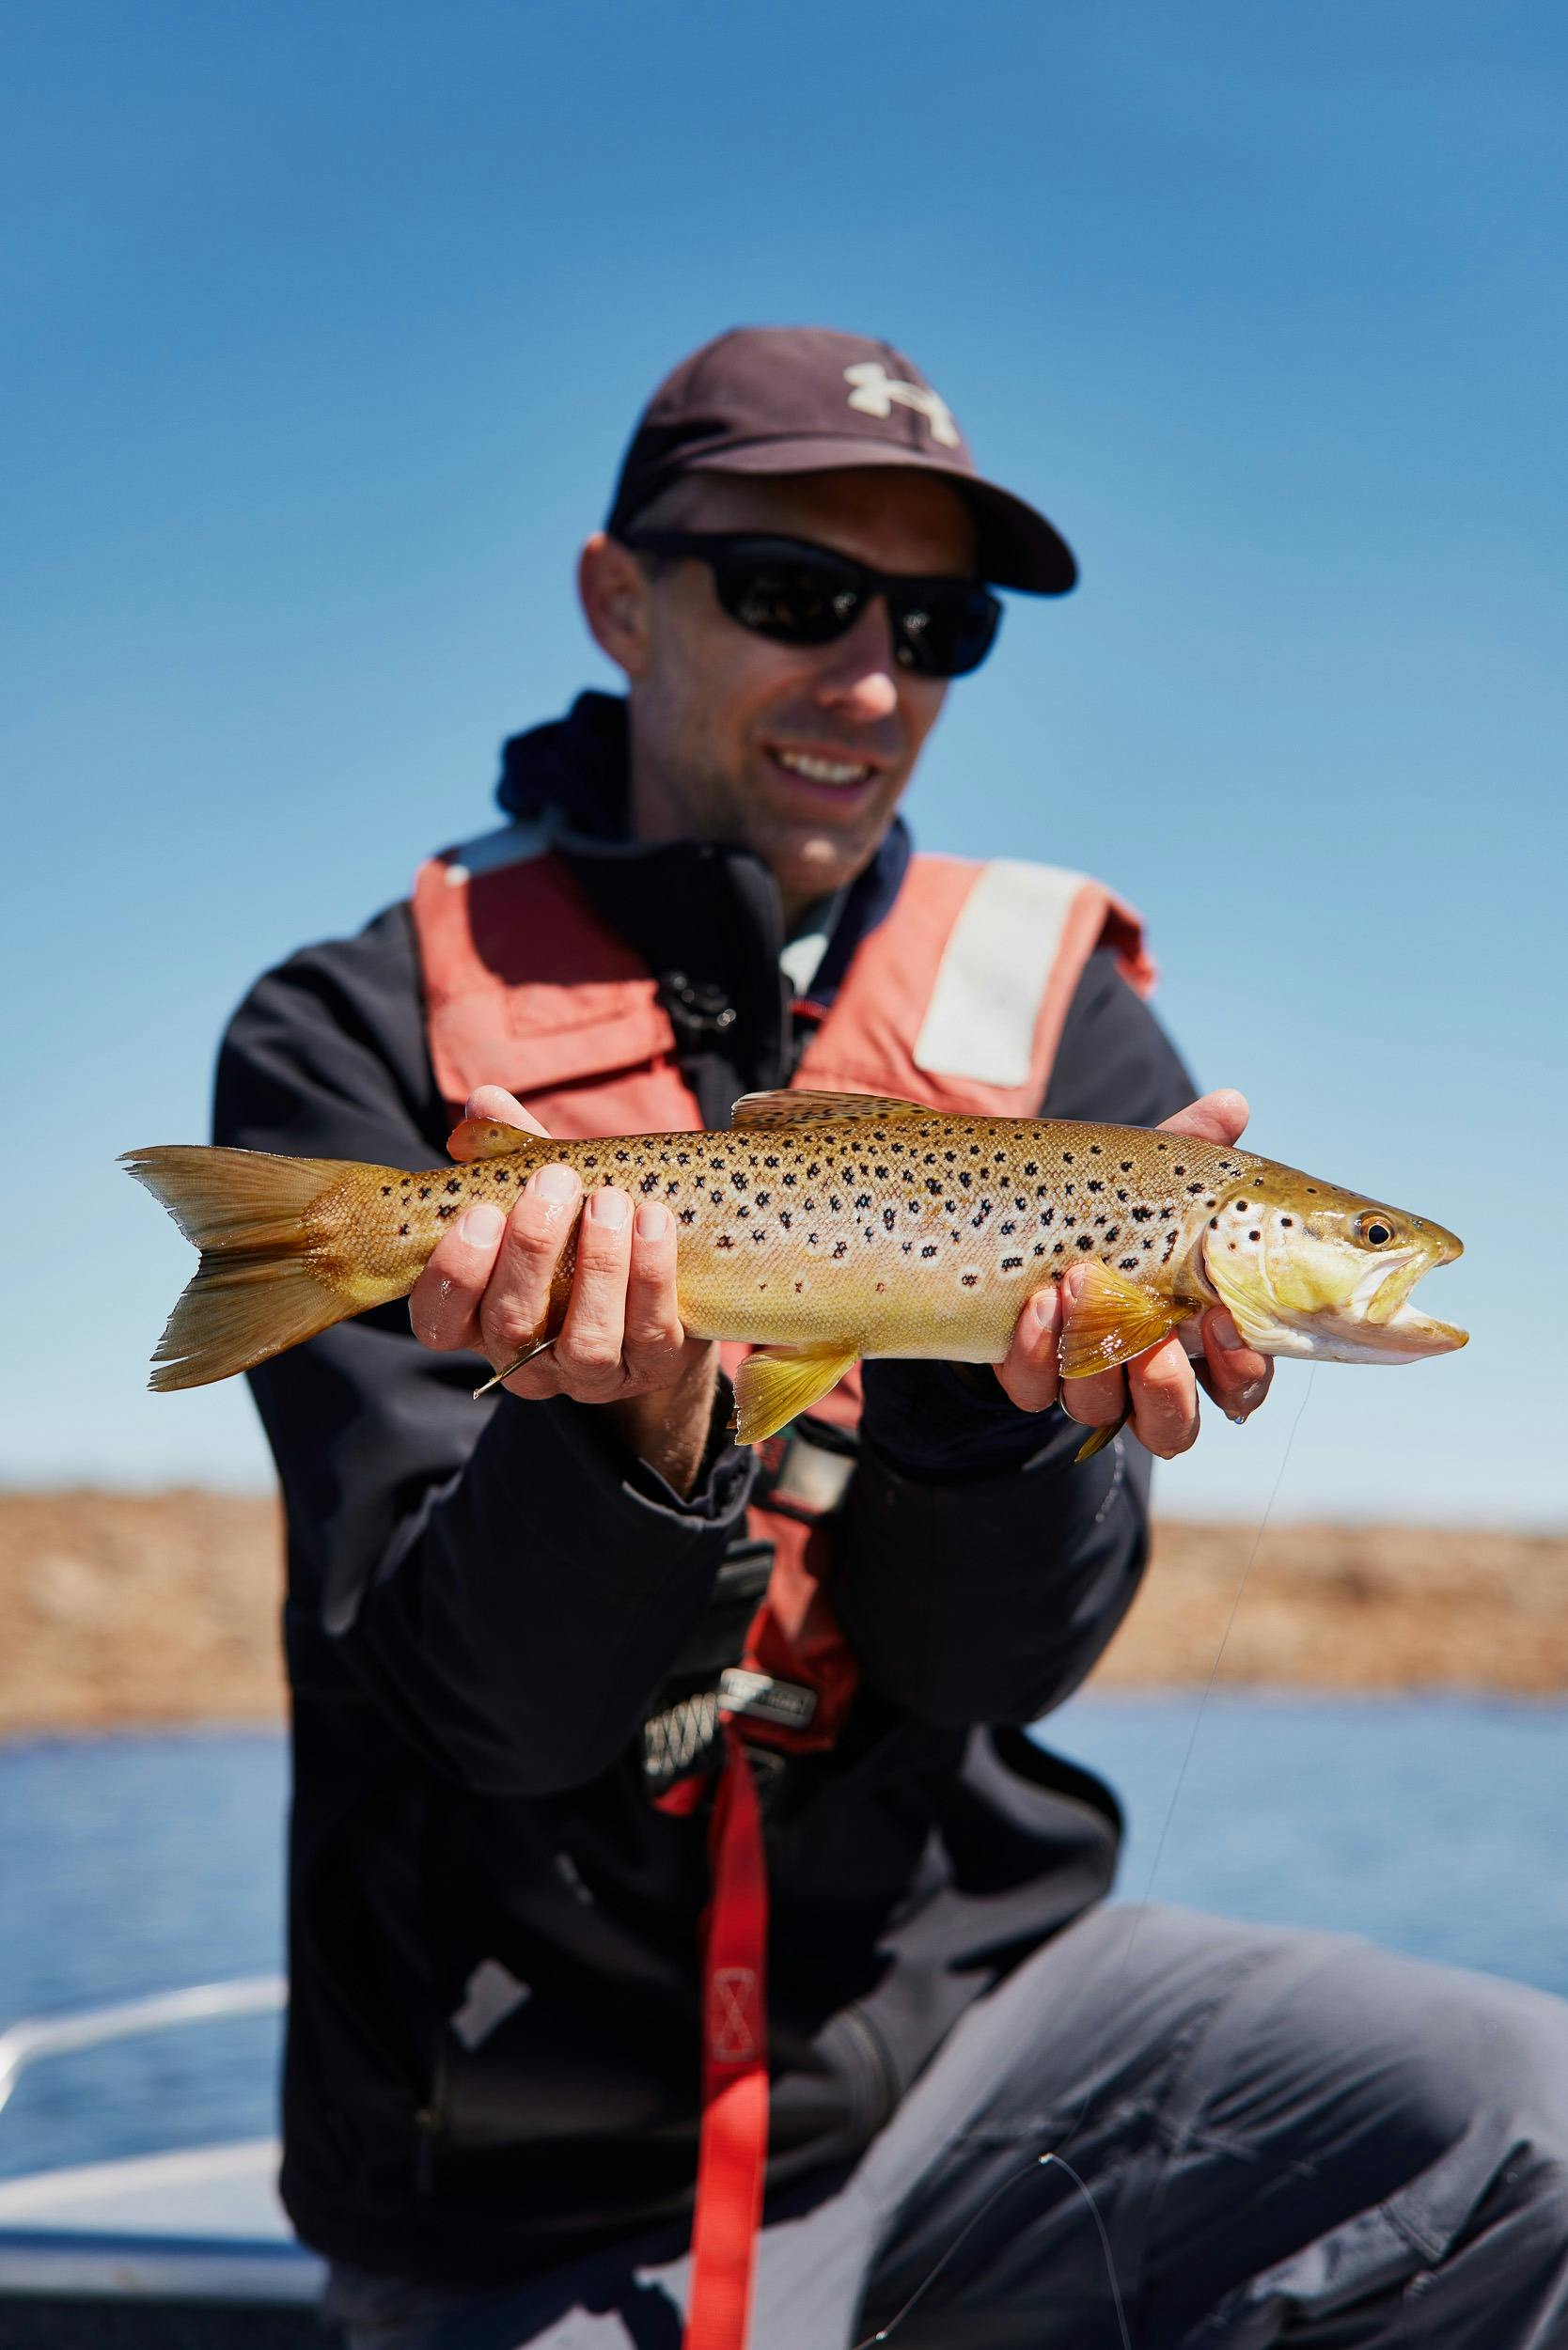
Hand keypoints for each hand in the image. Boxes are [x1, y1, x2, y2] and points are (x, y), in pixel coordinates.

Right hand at [409, 1085, 718, 1490]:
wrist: (671, 1289)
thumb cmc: (583, 1236)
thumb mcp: (547, 1195)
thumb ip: (513, 1153)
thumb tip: (484, 1101)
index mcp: (479, 1317)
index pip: (438, 1321)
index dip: (454, 1274)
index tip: (481, 1213)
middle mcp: (526, 1359)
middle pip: (511, 1325)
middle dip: (531, 1251)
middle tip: (554, 1184)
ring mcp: (590, 1374)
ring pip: (584, 1343)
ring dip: (598, 1267)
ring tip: (609, 1201)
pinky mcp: (652, 1370)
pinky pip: (650, 1335)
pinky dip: (652, 1276)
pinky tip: (654, 1221)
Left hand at [993, 1088, 1273, 1458]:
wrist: (1012, 1226)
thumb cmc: (1110, 1207)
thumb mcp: (1149, 1175)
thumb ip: (1190, 1145)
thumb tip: (1231, 1103)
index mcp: (1200, 1340)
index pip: (1240, 1384)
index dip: (1240, 1369)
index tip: (1225, 1324)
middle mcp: (1146, 1376)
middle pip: (1173, 1425)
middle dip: (1167, 1387)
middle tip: (1155, 1340)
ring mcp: (1085, 1380)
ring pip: (1101, 1410)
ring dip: (1095, 1357)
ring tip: (1082, 1286)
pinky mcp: (1028, 1376)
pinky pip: (1033, 1388)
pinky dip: (1035, 1349)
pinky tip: (1036, 1301)